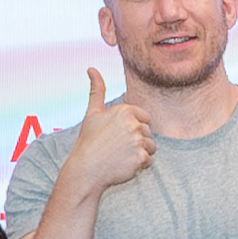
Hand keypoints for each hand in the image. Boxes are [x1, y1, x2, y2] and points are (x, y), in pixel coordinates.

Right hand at [70, 67, 157, 193]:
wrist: (86, 170)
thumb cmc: (89, 142)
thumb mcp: (92, 114)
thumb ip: (97, 90)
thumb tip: (91, 69)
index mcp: (125, 110)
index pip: (145, 118)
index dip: (133, 128)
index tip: (117, 135)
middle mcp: (133, 124)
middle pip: (148, 132)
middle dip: (136, 141)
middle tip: (116, 148)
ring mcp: (138, 141)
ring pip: (151, 147)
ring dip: (139, 153)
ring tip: (121, 156)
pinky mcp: (141, 157)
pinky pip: (148, 161)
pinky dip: (138, 165)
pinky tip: (123, 165)